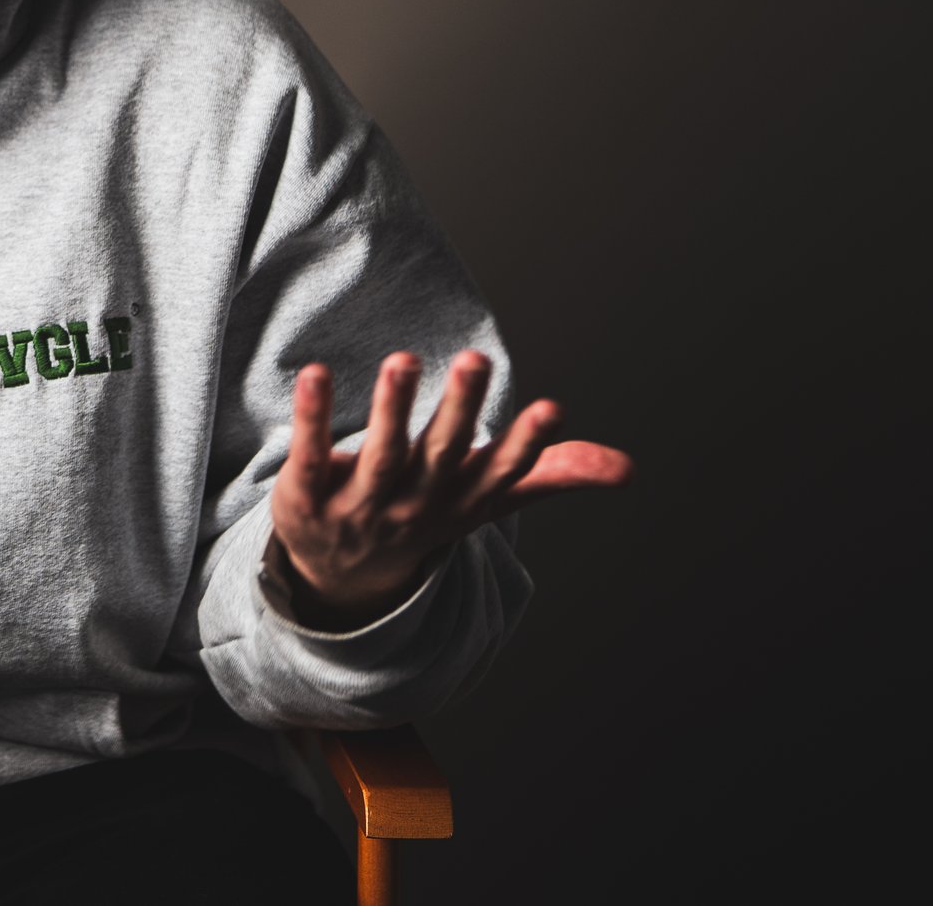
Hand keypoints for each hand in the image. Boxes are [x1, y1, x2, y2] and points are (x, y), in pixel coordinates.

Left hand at [270, 349, 632, 630]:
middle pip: (440, 457)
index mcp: (460, 502)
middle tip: (476, 357)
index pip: (498, 475)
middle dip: (459, 410)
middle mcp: (414, 506)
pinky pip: (307, 456)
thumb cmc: (423, 515)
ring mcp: (359, 508)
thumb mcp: (484, 500)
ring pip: (380, 457)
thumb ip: (547, 474)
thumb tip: (628, 470)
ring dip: (392, 409)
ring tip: (403, 360)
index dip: (526, 445)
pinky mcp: (304, 499)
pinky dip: (312, 418)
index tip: (551, 408)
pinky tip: (315, 373)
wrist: (338, 575)